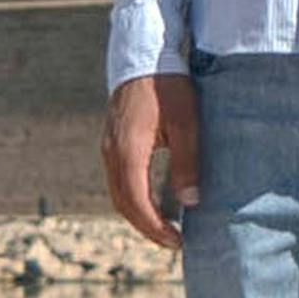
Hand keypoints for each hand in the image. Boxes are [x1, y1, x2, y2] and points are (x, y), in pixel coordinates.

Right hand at [102, 73, 201, 250]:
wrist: (145, 54)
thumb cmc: (170, 85)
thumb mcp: (187, 123)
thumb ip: (187, 163)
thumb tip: (190, 202)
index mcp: (127, 151)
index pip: (136, 202)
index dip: (155, 227)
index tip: (177, 242)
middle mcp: (111, 153)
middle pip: (123, 204)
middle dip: (147, 228)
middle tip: (174, 243)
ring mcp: (109, 148)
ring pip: (118, 194)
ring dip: (140, 215)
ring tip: (167, 229)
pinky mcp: (113, 142)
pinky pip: (119, 180)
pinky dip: (134, 199)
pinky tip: (155, 203)